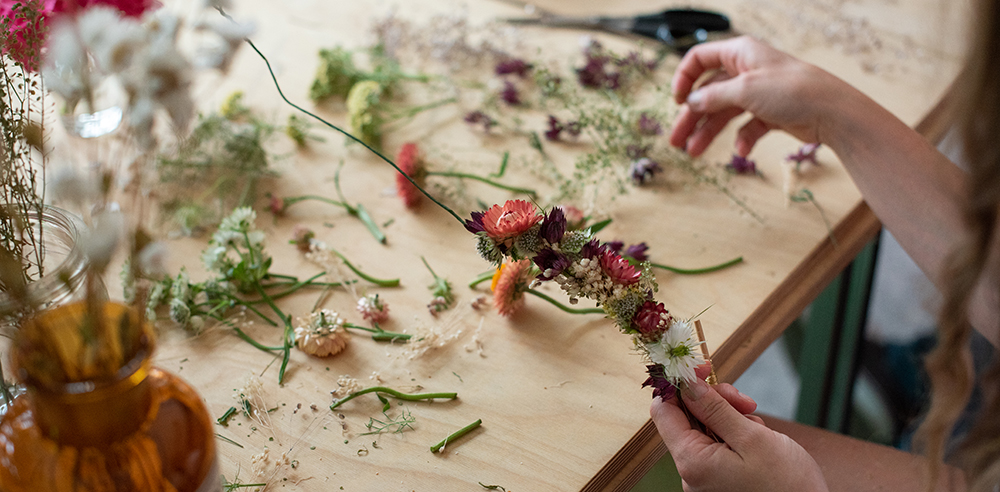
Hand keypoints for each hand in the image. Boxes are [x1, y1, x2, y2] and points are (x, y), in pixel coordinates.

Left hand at [650, 374, 828, 491]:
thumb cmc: (787, 486)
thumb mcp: (752, 438)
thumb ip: (715, 409)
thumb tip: (687, 384)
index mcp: (691, 461)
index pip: (664, 411)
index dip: (679, 384)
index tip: (700, 368)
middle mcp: (692, 472)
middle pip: (687, 417)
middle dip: (713, 400)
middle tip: (743, 400)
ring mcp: (706, 477)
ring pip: (706, 429)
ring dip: (730, 417)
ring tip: (757, 427)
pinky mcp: (720, 478)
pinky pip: (719, 445)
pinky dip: (737, 434)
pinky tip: (758, 440)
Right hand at [669, 36, 863, 156]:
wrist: (833, 112)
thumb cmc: (793, 90)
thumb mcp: (745, 90)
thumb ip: (713, 96)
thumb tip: (691, 102)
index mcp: (740, 53)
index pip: (700, 59)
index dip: (684, 78)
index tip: (676, 101)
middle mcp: (747, 71)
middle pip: (709, 92)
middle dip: (691, 117)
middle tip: (676, 141)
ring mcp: (759, 93)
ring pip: (724, 112)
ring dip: (708, 132)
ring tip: (694, 152)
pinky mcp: (771, 113)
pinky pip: (747, 126)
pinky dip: (741, 139)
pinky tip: (741, 151)